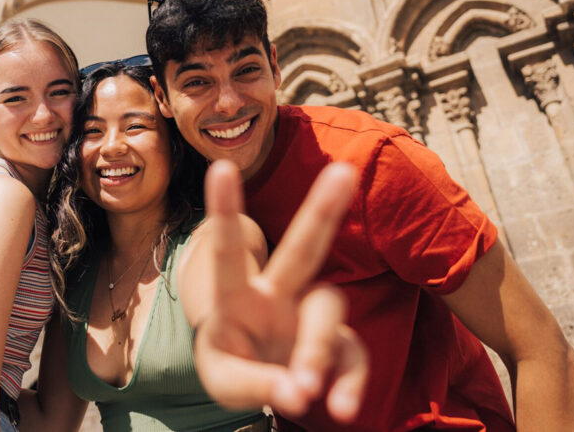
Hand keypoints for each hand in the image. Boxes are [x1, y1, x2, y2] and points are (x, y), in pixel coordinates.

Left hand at [192, 160, 367, 422]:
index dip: (226, 210)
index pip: (228, 251)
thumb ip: (257, 385)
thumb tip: (300, 393)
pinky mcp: (340, 347)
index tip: (221, 166)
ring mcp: (310, 317)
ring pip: (327, 311)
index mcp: (237, 297)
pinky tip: (340, 409)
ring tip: (301, 390)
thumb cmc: (232, 368)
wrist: (259, 382)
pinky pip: (352, 359)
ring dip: (315, 350)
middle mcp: (277, 295)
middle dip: (322, 210)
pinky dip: (349, 385)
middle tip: (344, 171)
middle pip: (302, 249)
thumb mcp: (226, 382)